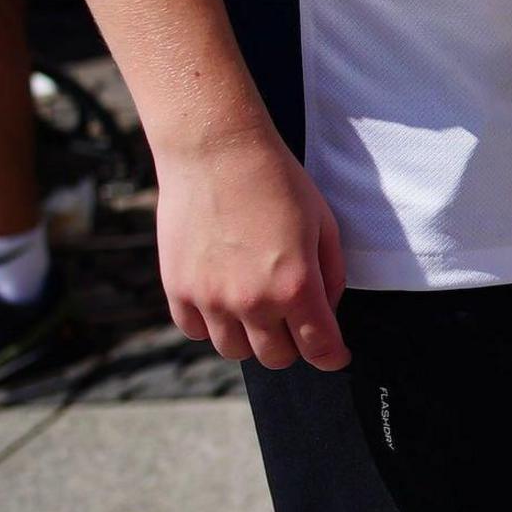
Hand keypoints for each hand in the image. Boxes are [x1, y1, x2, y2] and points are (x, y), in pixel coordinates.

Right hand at [155, 124, 346, 370]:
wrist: (216, 154)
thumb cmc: (278, 182)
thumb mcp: (324, 224)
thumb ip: (330, 275)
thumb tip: (325, 311)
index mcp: (295, 286)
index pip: (318, 347)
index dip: (331, 357)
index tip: (335, 356)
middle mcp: (251, 302)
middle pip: (275, 357)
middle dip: (293, 346)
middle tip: (296, 324)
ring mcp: (209, 299)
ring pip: (234, 351)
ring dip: (251, 337)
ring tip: (258, 308)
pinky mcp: (177, 290)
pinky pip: (196, 331)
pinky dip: (213, 324)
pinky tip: (224, 299)